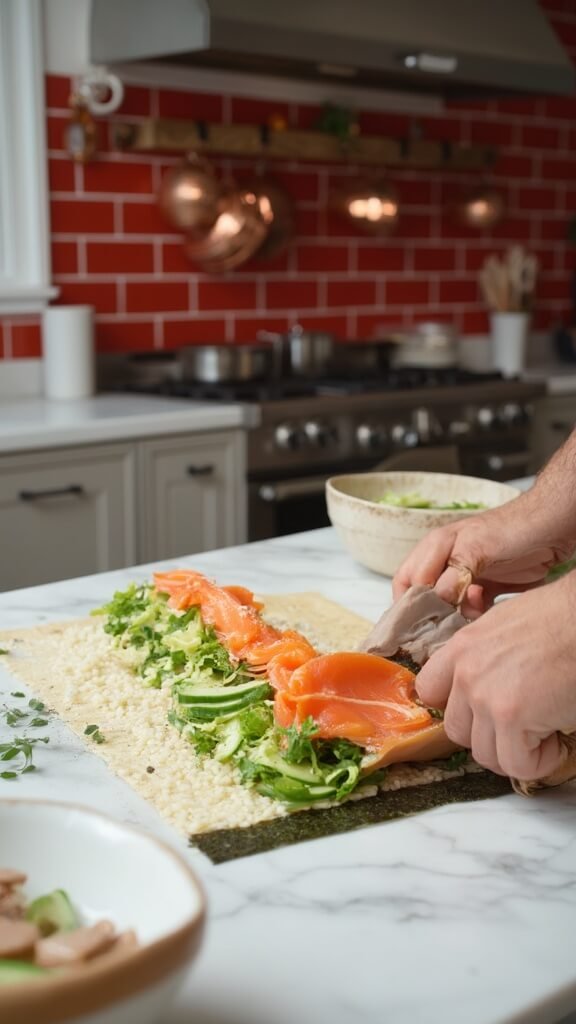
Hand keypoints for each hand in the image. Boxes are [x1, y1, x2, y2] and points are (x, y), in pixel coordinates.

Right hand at [393, 495, 571, 615]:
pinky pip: (468, 611)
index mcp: (435, 548)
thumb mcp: (476, 547)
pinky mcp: (484, 589)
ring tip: (477, 605)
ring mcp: (464, 577)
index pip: (407, 582)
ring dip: (457, 614)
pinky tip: (486, 607)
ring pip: (446, 608)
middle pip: (423, 598)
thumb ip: (452, 573)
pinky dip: (473, 615)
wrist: (553, 528)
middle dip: (433, 613)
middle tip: (449, 619)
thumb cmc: (513, 529)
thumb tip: (435, 599)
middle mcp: (445, 563)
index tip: (422, 624)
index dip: (409, 604)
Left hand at [414, 576, 575, 780]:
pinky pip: (517, 764)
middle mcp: (466, 672)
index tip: (480, 713)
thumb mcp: (505, 625)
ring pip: (485, 754)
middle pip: (457, 731)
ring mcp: (485, 696)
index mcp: (463, 647)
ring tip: (544, 732)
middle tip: (521, 728)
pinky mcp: (511, 717)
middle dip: (490, 737)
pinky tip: (557, 741)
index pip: (429, 691)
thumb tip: (488, 685)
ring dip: (516, 753)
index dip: (456, 709)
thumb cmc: (561, 619)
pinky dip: (539, 762)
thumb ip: (484, 656)